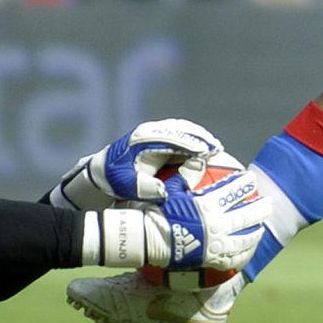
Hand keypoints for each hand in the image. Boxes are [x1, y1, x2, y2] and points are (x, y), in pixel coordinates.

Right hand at [86, 168, 269, 270]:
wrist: (147, 239)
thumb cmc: (158, 212)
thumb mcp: (172, 189)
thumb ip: (189, 174)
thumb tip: (200, 159)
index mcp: (207, 206)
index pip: (232, 193)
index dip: (244, 185)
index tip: (252, 180)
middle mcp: (216, 226)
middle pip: (245, 216)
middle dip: (260, 208)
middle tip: (269, 203)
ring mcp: (215, 245)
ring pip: (243, 240)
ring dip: (255, 232)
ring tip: (261, 228)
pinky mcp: (210, 260)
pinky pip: (232, 259)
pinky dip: (243, 255)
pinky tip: (247, 252)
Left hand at [99, 119, 221, 202]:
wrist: (105, 169)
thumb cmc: (115, 178)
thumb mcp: (126, 185)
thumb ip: (144, 188)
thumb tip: (163, 192)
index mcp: (143, 140)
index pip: (171, 138)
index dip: (189, 144)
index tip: (206, 151)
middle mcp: (150, 131)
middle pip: (180, 130)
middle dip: (200, 137)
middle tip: (217, 148)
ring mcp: (155, 131)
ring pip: (182, 129)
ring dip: (199, 136)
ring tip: (216, 148)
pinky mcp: (160, 136)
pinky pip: (181, 133)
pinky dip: (194, 139)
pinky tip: (206, 149)